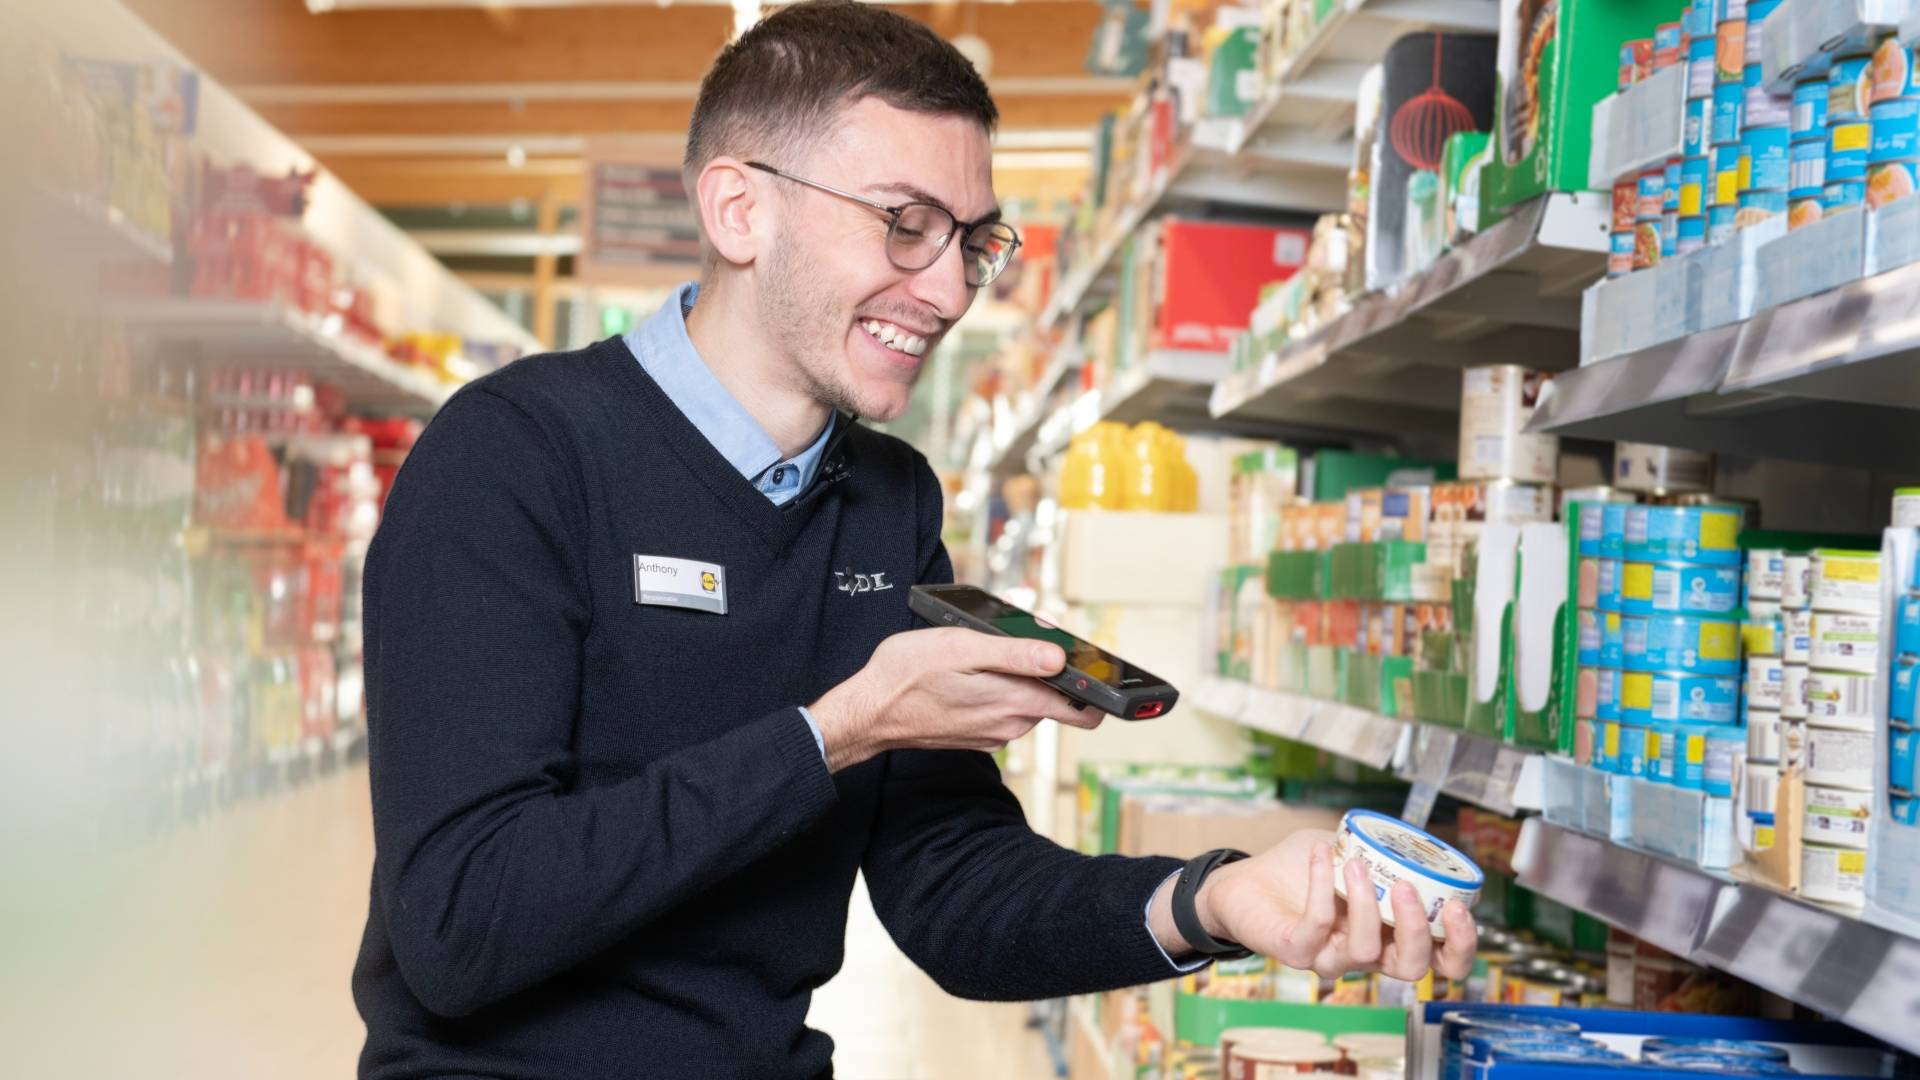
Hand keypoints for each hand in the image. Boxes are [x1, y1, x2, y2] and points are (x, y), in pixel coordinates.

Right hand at [809, 627, 1102, 770]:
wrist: (868, 713)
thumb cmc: (907, 674)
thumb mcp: (961, 648)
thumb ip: (1015, 655)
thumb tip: (1059, 657)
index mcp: (1015, 702)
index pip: (1083, 709)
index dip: (1090, 684)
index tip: (1082, 662)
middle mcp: (1011, 725)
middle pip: (1055, 699)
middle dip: (1045, 670)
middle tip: (1016, 641)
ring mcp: (994, 734)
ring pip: (1028, 703)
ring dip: (1018, 678)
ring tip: (984, 655)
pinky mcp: (977, 736)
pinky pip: (1003, 711)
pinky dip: (997, 691)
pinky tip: (971, 675)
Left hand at [1150, 829, 1476, 981]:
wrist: (1242, 881)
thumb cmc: (1299, 868)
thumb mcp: (1348, 849)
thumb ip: (1378, 847)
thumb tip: (1410, 835)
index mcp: (1389, 934)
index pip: (1440, 960)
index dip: (1459, 945)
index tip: (1457, 907)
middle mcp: (1364, 952)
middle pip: (1412, 968)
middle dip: (1418, 931)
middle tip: (1408, 889)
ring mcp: (1330, 956)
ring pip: (1365, 951)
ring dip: (1365, 903)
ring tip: (1356, 864)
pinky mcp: (1295, 951)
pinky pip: (1317, 926)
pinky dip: (1321, 886)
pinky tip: (1322, 854)